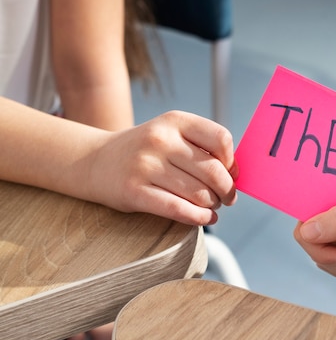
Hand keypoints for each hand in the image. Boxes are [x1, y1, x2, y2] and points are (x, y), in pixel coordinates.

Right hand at [85, 111, 237, 225]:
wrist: (95, 161)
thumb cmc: (146, 151)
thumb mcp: (171, 134)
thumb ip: (202, 147)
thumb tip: (236, 174)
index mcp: (175, 120)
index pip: (221, 139)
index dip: (232, 161)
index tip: (230, 173)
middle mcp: (160, 139)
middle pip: (214, 171)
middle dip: (226, 190)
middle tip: (226, 198)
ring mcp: (145, 165)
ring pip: (199, 194)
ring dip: (212, 205)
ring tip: (210, 206)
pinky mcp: (134, 191)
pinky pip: (178, 209)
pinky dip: (198, 218)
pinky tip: (204, 218)